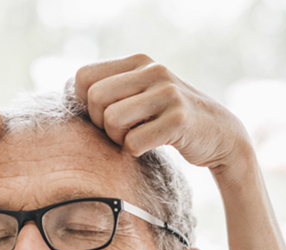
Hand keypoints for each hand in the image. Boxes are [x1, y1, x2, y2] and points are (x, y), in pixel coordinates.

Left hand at [73, 54, 252, 173]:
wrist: (219, 135)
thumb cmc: (167, 118)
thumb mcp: (141, 94)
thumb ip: (110, 88)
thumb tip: (66, 90)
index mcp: (139, 62)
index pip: (82, 78)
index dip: (85, 103)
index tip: (105, 115)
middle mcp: (154, 71)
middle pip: (94, 99)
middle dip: (100, 123)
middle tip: (121, 131)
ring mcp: (168, 93)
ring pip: (112, 121)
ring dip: (118, 139)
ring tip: (137, 137)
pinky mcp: (178, 120)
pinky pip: (133, 142)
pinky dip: (135, 152)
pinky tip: (151, 146)